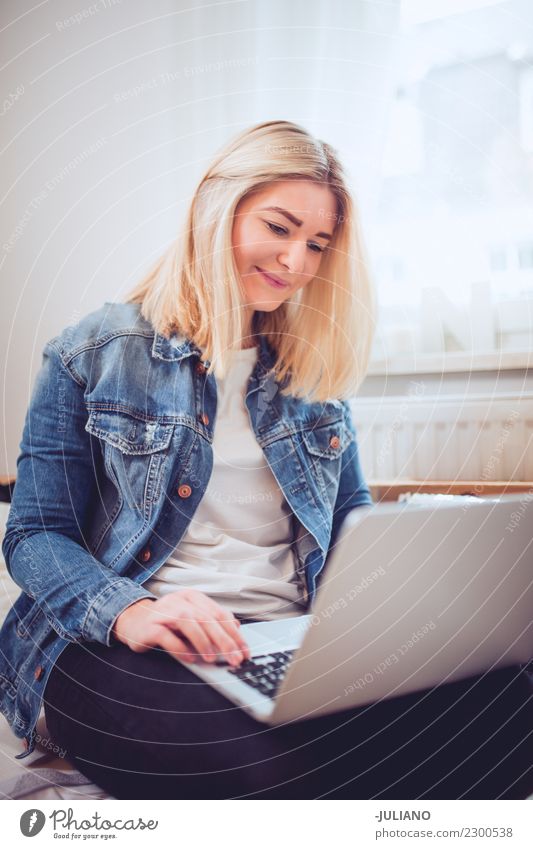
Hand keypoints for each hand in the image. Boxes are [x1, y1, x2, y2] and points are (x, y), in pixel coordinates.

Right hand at [111, 589, 250, 666]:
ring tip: (212, 659)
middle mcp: (180, 601)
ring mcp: (164, 612)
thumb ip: (210, 621)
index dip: (234, 633)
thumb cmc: (166, 622)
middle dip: (224, 640)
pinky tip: (189, 658)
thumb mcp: (191, 618)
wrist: (133, 621)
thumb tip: (236, 629)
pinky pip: (168, 637)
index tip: (244, 651)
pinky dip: (180, 648)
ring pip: (189, 623)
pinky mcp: (150, 626)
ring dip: (203, 642)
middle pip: (207, 618)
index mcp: (193, 597)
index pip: (219, 614)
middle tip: (234, 658)